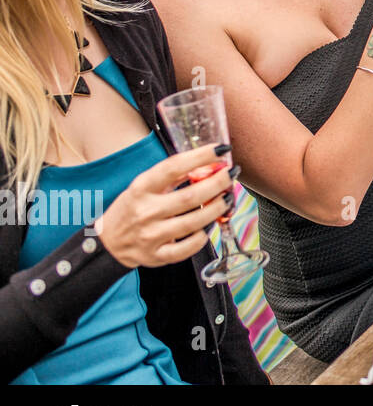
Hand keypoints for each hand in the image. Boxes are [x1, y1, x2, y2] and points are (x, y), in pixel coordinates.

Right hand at [96, 144, 234, 268]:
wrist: (108, 241)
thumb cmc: (133, 207)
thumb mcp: (145, 186)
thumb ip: (173, 175)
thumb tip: (208, 161)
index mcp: (141, 188)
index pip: (173, 168)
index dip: (200, 157)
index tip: (221, 150)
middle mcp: (145, 212)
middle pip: (190, 196)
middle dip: (218, 183)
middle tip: (232, 174)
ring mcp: (151, 236)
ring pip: (194, 222)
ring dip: (217, 208)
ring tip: (227, 198)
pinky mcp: (157, 256)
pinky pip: (188, 248)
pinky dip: (203, 237)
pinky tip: (209, 226)